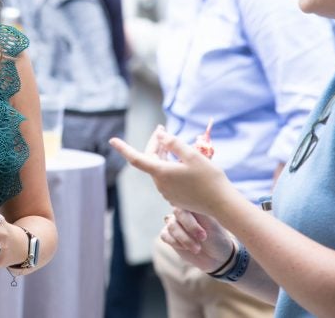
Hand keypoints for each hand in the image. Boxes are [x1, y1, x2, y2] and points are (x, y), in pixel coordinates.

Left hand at [109, 126, 236, 216]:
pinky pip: (167, 177)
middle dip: (155, 144)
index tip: (112, 140)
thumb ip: (173, 144)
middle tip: (162, 130)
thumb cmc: (209, 178)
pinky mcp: (176, 197)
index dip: (123, 148)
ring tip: (171, 141)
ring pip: (159, 168)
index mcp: (161, 173)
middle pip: (151, 160)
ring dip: (163, 154)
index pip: (136, 158)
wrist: (222, 204)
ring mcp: (168, 192)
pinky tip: (179, 159)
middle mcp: (161, 184)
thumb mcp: (192, 155)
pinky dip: (169, 165)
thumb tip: (160, 136)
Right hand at [161, 208, 235, 273]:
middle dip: (189, 228)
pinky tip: (185, 248)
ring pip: (171, 226)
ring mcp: (174, 223)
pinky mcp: (169, 235)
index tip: (204, 234)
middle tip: (203, 238)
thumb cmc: (217, 237)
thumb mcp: (213, 224)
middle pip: (177, 213)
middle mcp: (182, 212)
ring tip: (197, 248)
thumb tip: (191, 198)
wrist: (216, 256)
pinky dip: (175, 242)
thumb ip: (200, 211)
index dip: (192, 218)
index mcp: (193, 205)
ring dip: (184, 239)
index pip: (186, 203)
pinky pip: (165, 235)